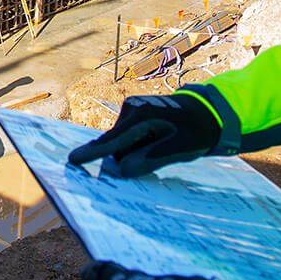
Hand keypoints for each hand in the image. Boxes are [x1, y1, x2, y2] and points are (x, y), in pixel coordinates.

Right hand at [67, 90, 233, 177]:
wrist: (208, 111)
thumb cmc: (196, 130)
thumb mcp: (180, 148)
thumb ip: (151, 158)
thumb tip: (123, 170)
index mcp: (140, 116)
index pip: (112, 140)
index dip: (92, 153)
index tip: (72, 161)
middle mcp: (131, 109)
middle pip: (117, 145)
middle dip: (127, 158)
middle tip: (157, 157)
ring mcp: (131, 110)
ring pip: (122, 144)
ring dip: (135, 153)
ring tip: (164, 147)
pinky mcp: (134, 115)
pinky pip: (128, 139)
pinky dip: (137, 147)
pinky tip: (158, 144)